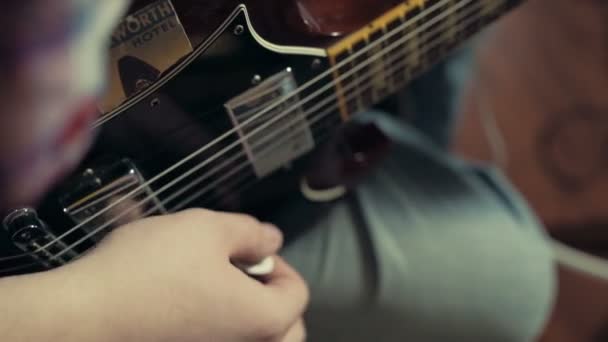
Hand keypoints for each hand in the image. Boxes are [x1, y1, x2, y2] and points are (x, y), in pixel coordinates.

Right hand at [48, 209, 308, 341]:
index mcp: (263, 321)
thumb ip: (250, 232)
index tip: (247, 250)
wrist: (82, 316)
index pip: (297, 294)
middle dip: (272, 298)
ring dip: (248, 315)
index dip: (278, 263)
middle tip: (242, 274)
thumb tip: (273, 240)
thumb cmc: (149, 269)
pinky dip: (220, 329)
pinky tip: (191, 306)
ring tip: (217, 288)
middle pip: (286, 329)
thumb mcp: (206, 230)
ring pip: (255, 341)